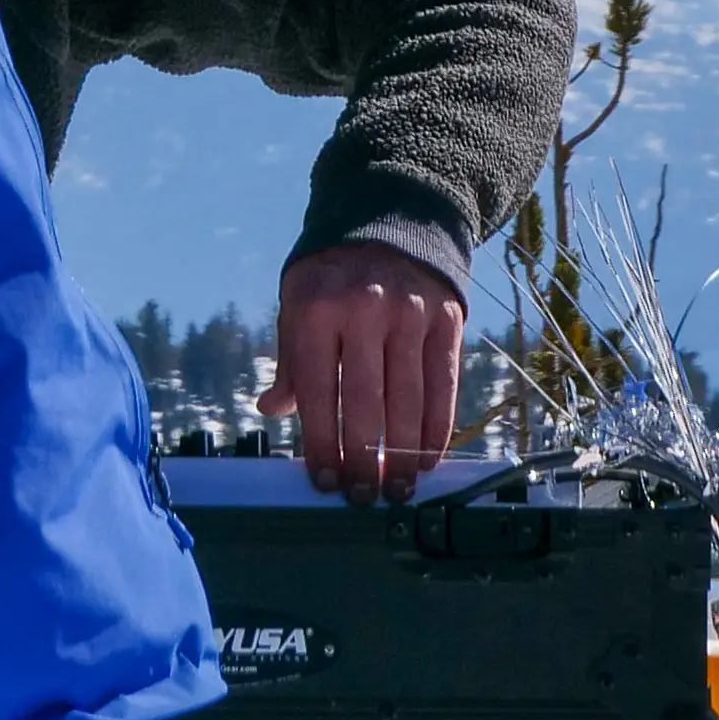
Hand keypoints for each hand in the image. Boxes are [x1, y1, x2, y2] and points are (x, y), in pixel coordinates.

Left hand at [264, 241, 469, 500]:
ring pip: (408, 400)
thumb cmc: (332, 279)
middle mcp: (364, 310)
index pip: (317, 392)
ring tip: (396, 490)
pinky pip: (443, 386)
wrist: (389, 221)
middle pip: (365, 403)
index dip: (321, 444)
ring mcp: (410, 314)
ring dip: (403, 455)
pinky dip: (437, 429)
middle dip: (364, 459)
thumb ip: (290, 361)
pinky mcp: (446, 319)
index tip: (325, 483)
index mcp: (316, 309)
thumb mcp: (297, 306)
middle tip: (364, 498)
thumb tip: (271, 410)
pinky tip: (427, 459)